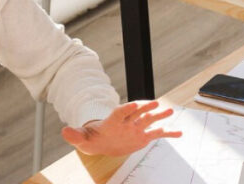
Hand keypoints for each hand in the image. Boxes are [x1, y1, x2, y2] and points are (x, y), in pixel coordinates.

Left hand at [61, 100, 180, 155]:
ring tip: (170, 111)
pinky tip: (179, 133)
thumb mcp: (82, 138)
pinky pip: (158, 134)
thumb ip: (74, 135)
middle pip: (138, 112)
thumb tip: (64, 131)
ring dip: (159, 115)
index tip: (133, 105)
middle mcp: (127, 122)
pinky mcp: (143, 137)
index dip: (126, 108)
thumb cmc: (92, 138)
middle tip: (155, 102)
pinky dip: (168, 133)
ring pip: (150, 119)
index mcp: (113, 120)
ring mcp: (137, 128)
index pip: (120, 112)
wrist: (102, 142)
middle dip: (146, 107)